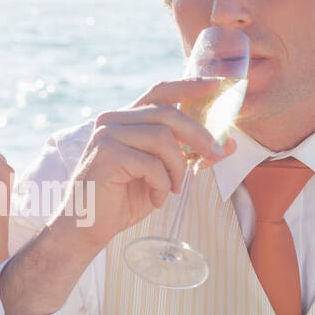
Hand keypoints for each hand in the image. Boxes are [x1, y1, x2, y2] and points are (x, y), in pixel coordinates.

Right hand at [56, 79, 236, 256]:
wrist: (85, 228)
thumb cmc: (123, 200)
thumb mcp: (163, 175)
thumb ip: (189, 157)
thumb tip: (228, 145)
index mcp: (125, 119)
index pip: (161, 91)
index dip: (192, 86)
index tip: (221, 86)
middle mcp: (113, 120)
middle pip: (167, 112)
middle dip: (199, 133)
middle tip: (216, 154)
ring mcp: (107, 135)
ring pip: (162, 138)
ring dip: (178, 167)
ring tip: (173, 188)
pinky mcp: (106, 154)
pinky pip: (151, 164)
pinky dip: (162, 184)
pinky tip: (156, 198)